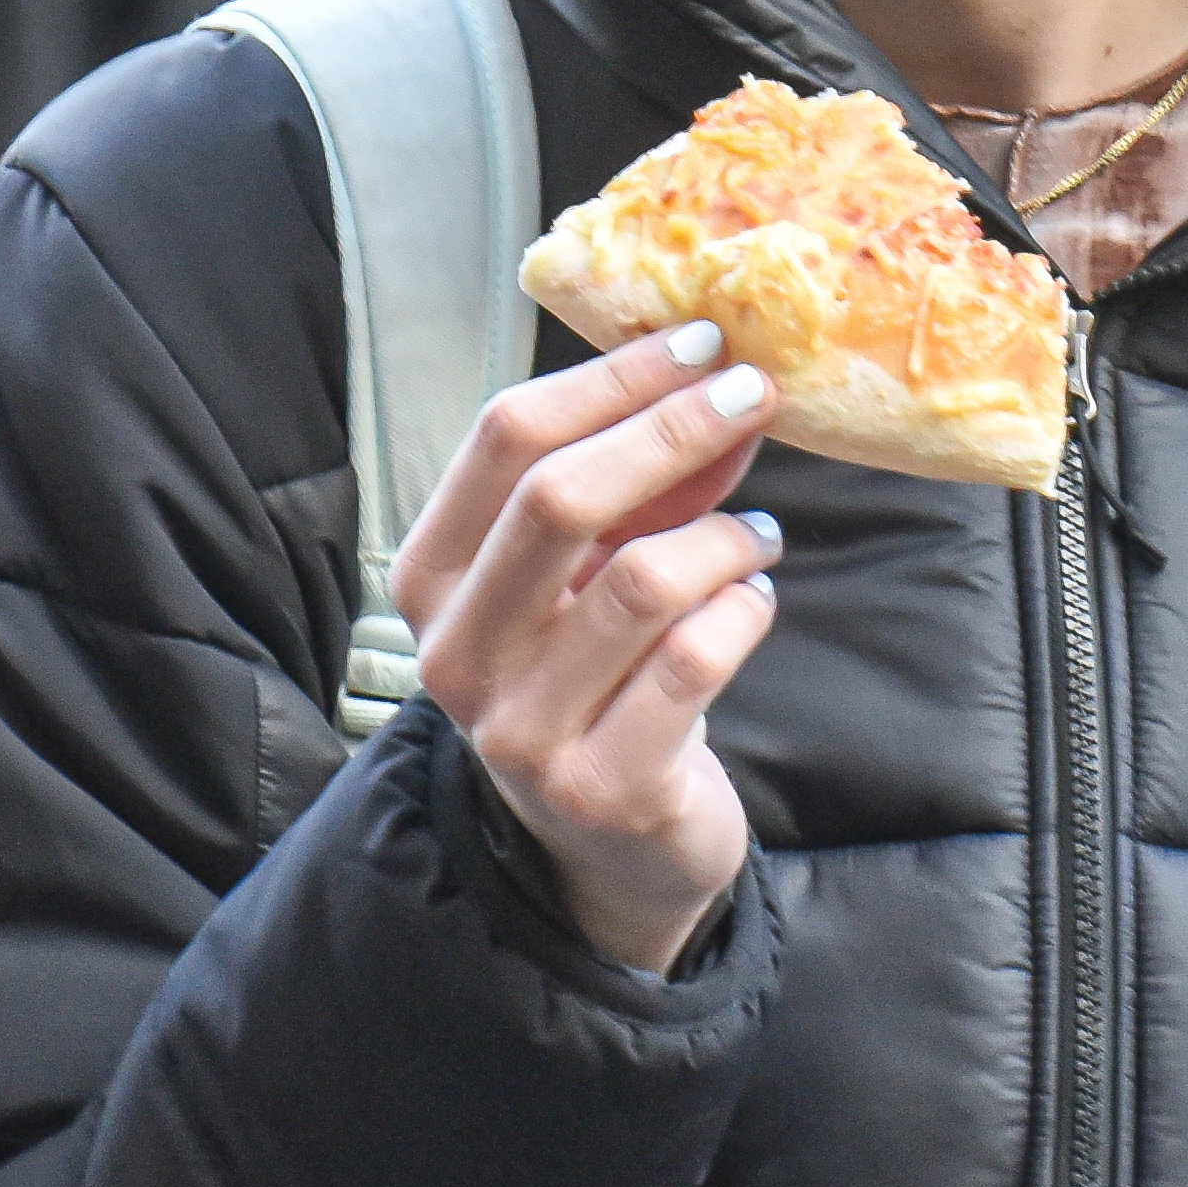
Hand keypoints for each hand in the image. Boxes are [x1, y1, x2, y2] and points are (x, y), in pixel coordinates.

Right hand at [393, 323, 783, 976]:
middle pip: (559, 498)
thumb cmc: (596, 679)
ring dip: (723, 538)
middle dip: (671, 430)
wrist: (609, 845)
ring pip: (641, 581)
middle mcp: (456, 655)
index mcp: (431, 579)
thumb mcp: (588, 572)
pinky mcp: (601, 787)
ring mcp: (522, 731)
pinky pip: (694, 661)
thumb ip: (637, 485)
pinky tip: (754, 602)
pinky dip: (744, 612)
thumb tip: (714, 377)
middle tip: (751, 396)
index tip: (697, 341)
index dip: (609, 379)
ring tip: (756, 536)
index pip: (505, 440)